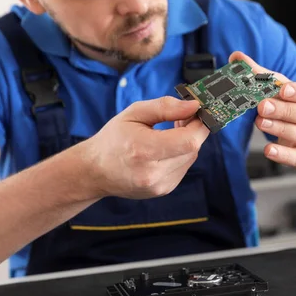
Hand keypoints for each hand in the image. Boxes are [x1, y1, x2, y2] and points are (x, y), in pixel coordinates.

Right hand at [84, 96, 209, 198]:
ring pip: (191, 158)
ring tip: (169, 133)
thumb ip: (165, 107)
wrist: (95, 171)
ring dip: (186, 142)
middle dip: (193, 130)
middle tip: (182, 117)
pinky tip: (164, 149)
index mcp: (144, 150)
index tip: (198, 111)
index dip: (199, 124)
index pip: (189, 140)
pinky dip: (180, 155)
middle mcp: (154, 173)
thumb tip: (194, 105)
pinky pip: (183, 167)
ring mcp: (160, 185)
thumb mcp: (134, 113)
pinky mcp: (164, 190)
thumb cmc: (112, 139)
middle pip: (192, 149)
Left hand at [229, 52, 295, 167]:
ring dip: (279, 128)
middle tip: (263, 106)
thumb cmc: (294, 105)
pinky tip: (268, 150)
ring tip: (260, 122)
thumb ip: (259, 73)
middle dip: (283, 110)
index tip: (283, 89)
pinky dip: (283, 155)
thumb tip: (237, 57)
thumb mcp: (279, 87)